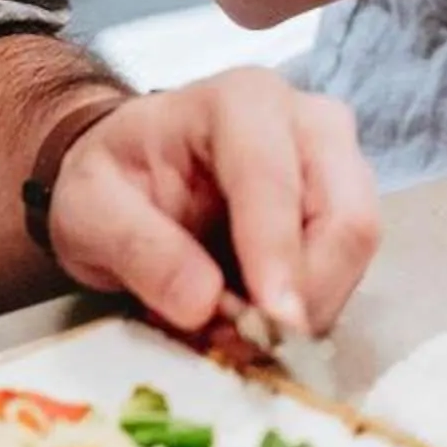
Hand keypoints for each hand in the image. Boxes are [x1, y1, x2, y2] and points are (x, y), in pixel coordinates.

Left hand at [45, 70, 381, 338]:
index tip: (269, 322)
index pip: (273, 180)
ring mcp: (337, 160)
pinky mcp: (345, 202)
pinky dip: (310, 305)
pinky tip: (258, 318)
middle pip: (346, 214)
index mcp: (241, 102)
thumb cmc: (114, 177)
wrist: (134, 167)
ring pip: (356, 246)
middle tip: (252, 344)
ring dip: (309, 306)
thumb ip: (138, 247)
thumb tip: (204, 304)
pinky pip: (348, 266)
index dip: (275, 253)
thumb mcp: (90, 207)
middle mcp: (308, 121)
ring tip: (241, 334)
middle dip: (307, 292)